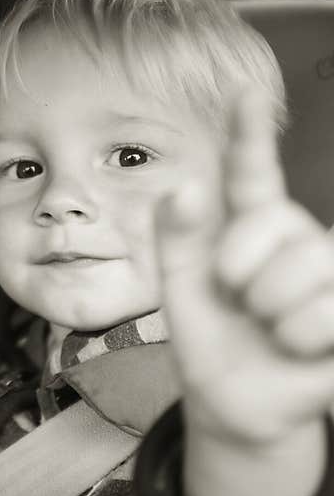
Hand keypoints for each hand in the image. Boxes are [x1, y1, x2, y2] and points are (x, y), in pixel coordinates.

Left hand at [154, 90, 333, 495]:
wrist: (234, 404)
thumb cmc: (210, 339)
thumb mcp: (181, 289)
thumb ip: (177, 237)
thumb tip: (183, 184)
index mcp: (249, 229)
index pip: (253, 175)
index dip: (249, 134)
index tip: (244, 91)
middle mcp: (297, 241)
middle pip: (278, 227)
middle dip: (241, 273)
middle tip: (239, 303)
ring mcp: (330, 277)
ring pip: (310, 268)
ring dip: (273, 312)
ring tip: (268, 328)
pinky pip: (328, 312)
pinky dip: (301, 339)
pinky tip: (297, 348)